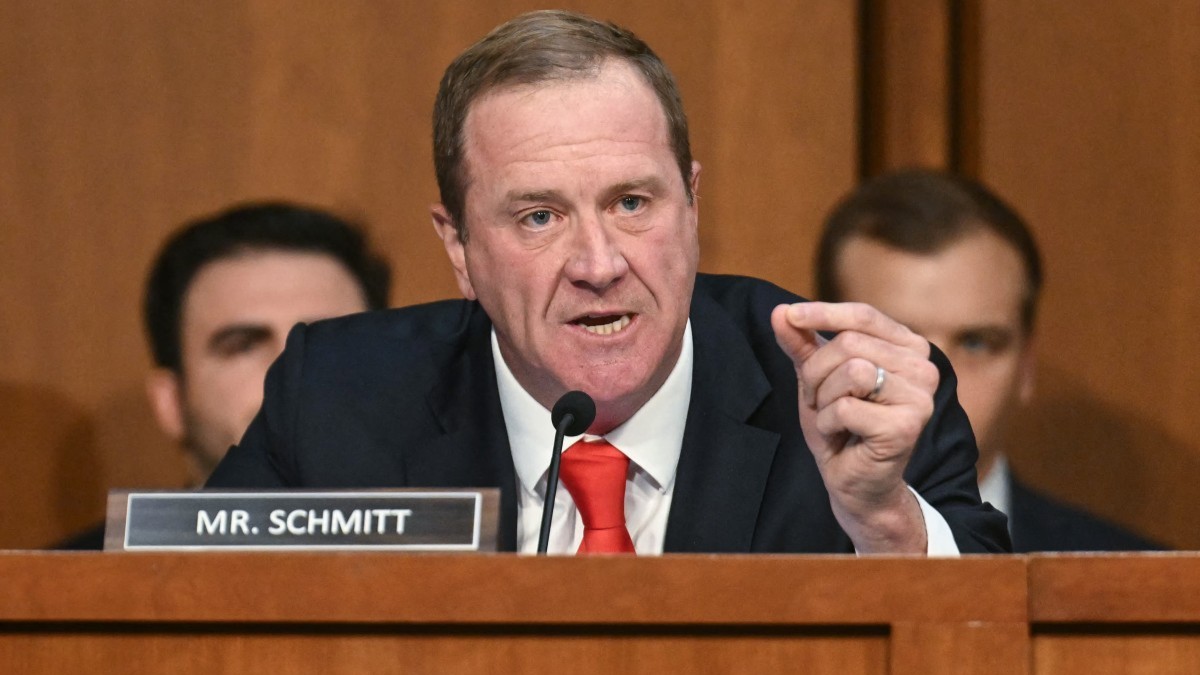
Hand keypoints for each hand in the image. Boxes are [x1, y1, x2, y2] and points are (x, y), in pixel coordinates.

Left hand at [770, 301, 938, 552]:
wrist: (854, 483)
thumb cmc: (841, 427)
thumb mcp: (816, 378)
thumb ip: (802, 344)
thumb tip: (780, 312)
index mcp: (909, 348)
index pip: (864, 315)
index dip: (823, 313)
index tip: (789, 316)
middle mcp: (924, 368)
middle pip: (849, 343)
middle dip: (817, 372)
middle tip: (820, 401)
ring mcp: (920, 398)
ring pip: (851, 371)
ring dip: (824, 399)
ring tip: (834, 419)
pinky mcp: (907, 426)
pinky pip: (846, 407)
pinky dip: (829, 422)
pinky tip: (842, 436)